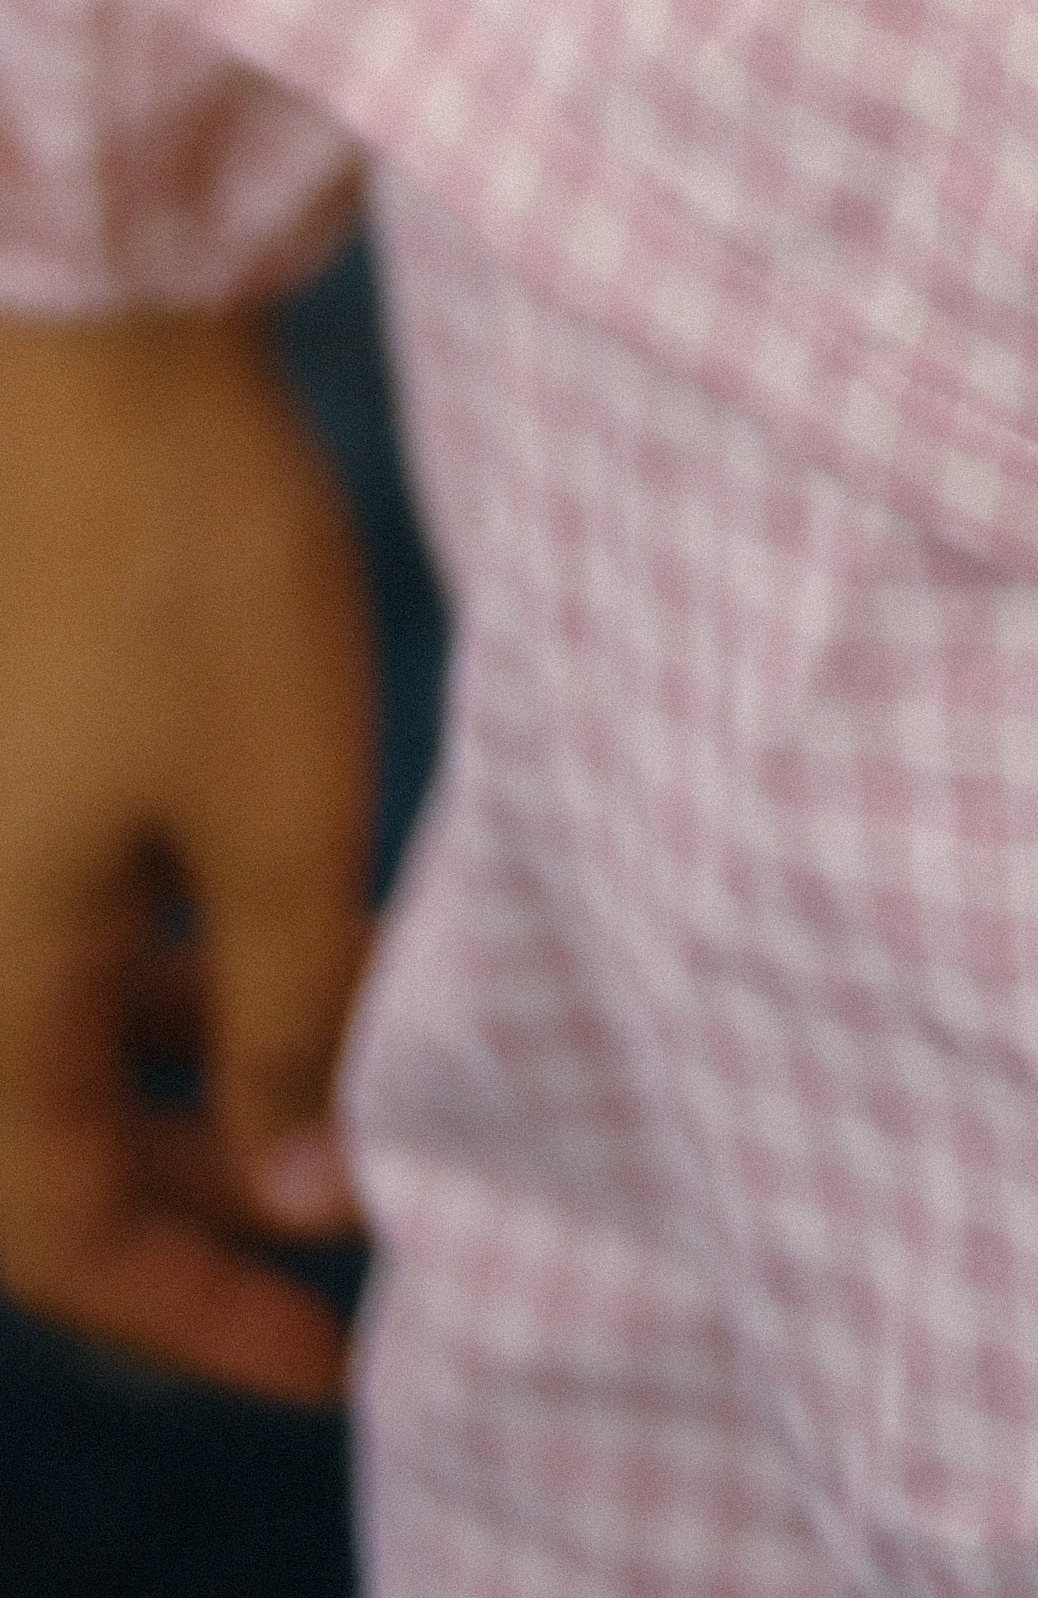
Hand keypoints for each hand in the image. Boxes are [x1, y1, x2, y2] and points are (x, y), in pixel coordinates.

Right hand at [0, 303, 375, 1399]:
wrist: (94, 330)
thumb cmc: (189, 561)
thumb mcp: (282, 813)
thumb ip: (294, 1019)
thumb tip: (307, 1191)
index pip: (62, 1234)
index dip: (203, 1309)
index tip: (339, 1358)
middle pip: (53, 1143)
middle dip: (208, 1204)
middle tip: (352, 1248)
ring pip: (65, 1025)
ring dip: (198, 1079)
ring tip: (344, 1100)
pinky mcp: (10, 747)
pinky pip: (63, 919)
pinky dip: (164, 962)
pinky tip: (275, 947)